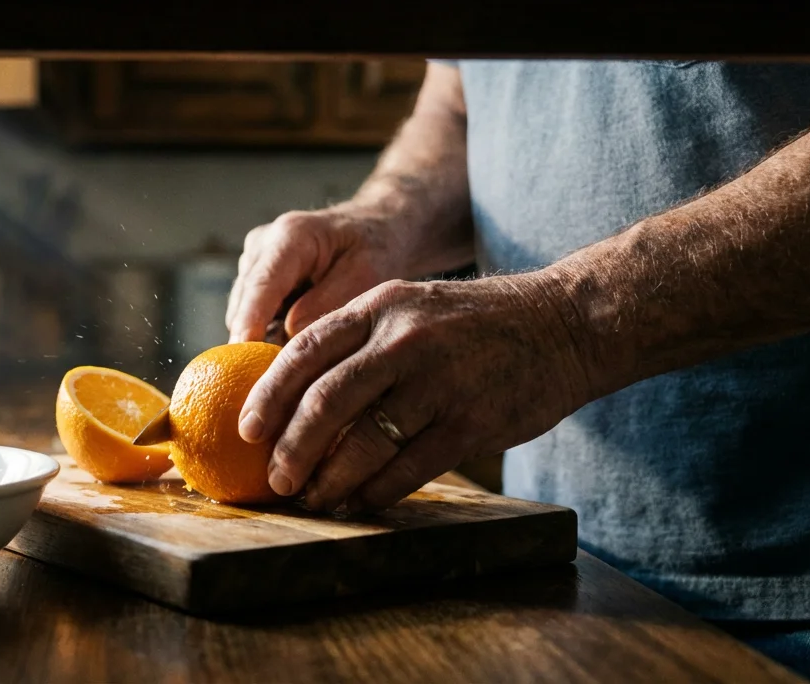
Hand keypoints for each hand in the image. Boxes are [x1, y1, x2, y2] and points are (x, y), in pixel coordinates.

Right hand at [226, 204, 398, 343]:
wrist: (378, 230)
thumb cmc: (377, 248)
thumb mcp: (366, 275)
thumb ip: (328, 305)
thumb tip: (290, 337)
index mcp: (291, 237)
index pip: (261, 285)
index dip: (249, 322)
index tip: (243, 356)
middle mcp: (262, 246)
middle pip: (244, 306)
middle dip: (257, 343)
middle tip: (288, 378)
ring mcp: (254, 262)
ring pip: (244, 315)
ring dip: (265, 339)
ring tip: (301, 358)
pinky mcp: (255, 279)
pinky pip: (252, 316)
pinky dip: (269, 333)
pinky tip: (297, 342)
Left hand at [236, 273, 592, 512]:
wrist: (564, 324)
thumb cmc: (472, 325)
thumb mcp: (410, 308)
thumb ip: (357, 342)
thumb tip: (293, 395)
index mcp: (380, 307)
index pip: (306, 351)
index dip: (268, 395)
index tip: (245, 430)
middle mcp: (405, 340)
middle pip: (326, 401)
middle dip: (291, 448)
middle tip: (275, 479)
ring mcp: (440, 381)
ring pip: (364, 442)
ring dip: (330, 479)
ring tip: (312, 498)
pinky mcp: (472, 422)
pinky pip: (409, 468)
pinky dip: (376, 491)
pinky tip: (360, 502)